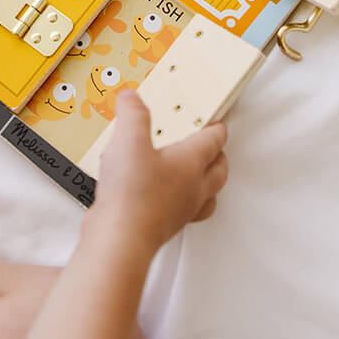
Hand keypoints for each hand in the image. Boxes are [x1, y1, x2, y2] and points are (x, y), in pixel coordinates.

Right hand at [88, 92, 227, 258]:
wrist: (120, 239)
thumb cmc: (132, 192)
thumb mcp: (129, 139)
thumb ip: (132, 114)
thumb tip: (132, 98)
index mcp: (191, 164)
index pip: (213, 142)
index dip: (217, 129)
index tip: (218, 122)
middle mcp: (193, 189)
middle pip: (218, 171)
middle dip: (218, 157)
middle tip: (212, 146)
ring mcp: (181, 211)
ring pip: (207, 196)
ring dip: (206, 183)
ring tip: (195, 174)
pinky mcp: (163, 226)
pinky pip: (183, 211)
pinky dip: (180, 200)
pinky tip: (161, 194)